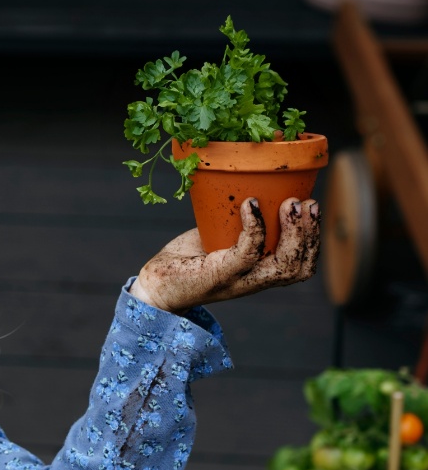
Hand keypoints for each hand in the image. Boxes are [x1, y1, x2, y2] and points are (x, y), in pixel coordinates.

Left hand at [131, 196, 320, 313]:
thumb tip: (252, 184)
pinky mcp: (218, 276)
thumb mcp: (216, 236)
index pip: (300, 266)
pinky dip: (254, 227)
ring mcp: (237, 281)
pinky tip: (250, 204)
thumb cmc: (187, 259)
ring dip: (292, 233)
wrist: (155, 285)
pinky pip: (246, 253)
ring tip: (288, 203)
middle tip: (305, 203)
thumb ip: (235, 221)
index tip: (311, 206)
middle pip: (298, 268)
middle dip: (309, 234)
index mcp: (259, 273)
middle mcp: (253, 281)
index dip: (313, 239)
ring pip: (282, 265)